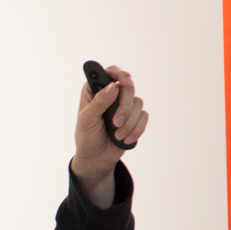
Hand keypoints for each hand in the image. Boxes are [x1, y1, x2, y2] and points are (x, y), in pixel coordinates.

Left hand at [70, 65, 147, 207]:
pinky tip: (125, 139)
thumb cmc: (87, 137)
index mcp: (95, 89)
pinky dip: (136, 129)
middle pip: (129, 87)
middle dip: (124, 107)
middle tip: (116, 122)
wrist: (96, 158)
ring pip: (138, 102)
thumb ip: (99, 103)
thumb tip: (113, 87)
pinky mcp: (134, 117)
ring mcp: (124, 105)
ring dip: (129, 122)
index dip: (120, 74)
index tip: (126, 83)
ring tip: (117, 135)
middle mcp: (112, 93)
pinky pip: (143, 116)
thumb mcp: (87, 120)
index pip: (110, 72)